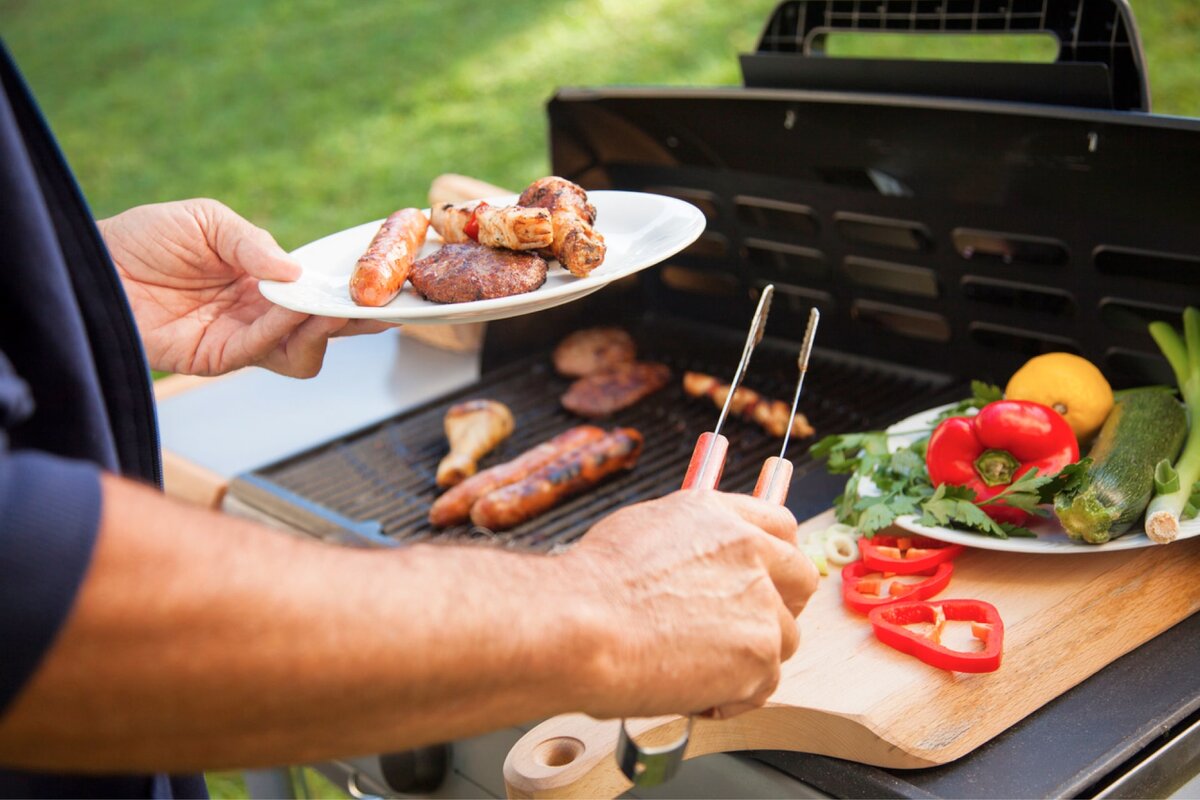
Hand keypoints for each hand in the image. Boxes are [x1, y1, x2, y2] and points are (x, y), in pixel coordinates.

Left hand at [98, 198, 390, 376]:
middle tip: (385, 304)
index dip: (356, 291)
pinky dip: (280, 332)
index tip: (392, 281)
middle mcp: (261, 316)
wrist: (93, 262)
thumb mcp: (208, 221)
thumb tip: (297, 272)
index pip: (322, 293)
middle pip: (324, 330)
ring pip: (302, 353)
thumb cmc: (147, 237)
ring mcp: (241, 340)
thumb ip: (252, 244)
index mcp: (266, 282)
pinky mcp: (214, 359)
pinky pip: (261, 353)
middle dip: (357, 320)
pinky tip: (289, 309)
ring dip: (321, 330)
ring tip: (332, 307)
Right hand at [565, 490, 817, 719]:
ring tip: (695, 669)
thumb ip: (688, 543)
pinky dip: (733, 696)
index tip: (770, 576)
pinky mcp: (759, 654)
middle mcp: (749, 551)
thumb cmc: (592, 587)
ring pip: (783, 640)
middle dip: (781, 608)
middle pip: (800, 580)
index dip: (777, 556)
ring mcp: (760, 603)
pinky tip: (692, 691)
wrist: (578, 627)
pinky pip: (763, 685)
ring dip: (749, 659)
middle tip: (744, 631)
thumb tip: (696, 563)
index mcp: (719, 517)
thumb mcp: (642, 532)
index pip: (780, 525)